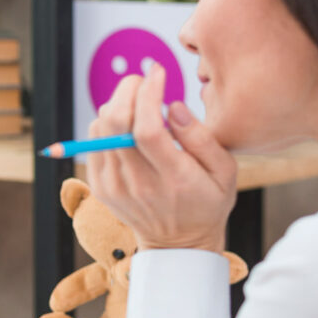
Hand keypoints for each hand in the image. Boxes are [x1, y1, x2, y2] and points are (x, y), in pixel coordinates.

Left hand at [86, 63, 236, 252]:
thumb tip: (172, 106)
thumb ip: (201, 137)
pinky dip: (105, 123)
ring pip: (99, 129)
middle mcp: (138, 184)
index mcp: (173, 179)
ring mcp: (114, 187)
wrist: (177, 245)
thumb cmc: (207, 203)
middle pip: (115, 124)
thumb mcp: (224, 172)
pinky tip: (125, 123)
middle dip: (127, 90)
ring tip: (137, 101)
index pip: (147, 129)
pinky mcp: (100, 187)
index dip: (148, 94)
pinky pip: (92, 142)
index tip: (157, 73)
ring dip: (115, 104)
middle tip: (143, 80)